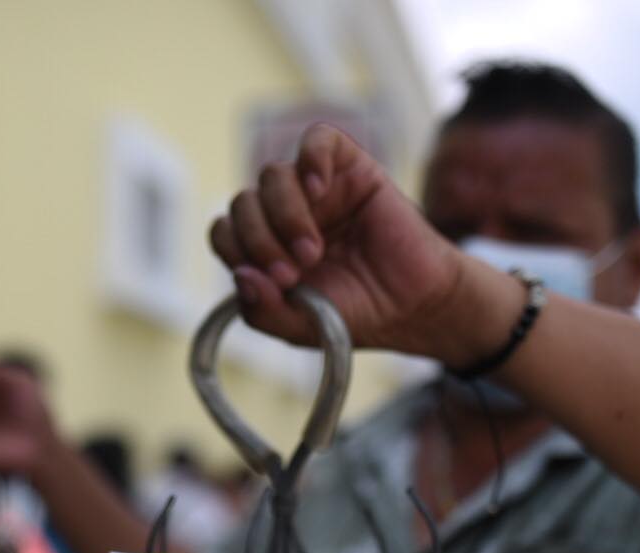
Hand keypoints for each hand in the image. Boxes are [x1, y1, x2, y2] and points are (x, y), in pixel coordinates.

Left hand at [210, 124, 472, 356]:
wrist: (413, 305)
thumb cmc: (357, 313)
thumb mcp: (299, 327)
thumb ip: (261, 310)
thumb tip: (240, 275)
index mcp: (265, 246)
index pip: (225, 232)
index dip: (238, 251)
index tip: (272, 282)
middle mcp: (284, 214)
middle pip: (243, 203)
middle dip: (259, 241)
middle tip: (293, 273)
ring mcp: (316, 189)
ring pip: (272, 176)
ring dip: (285, 216)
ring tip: (313, 252)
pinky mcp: (349, 168)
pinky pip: (317, 139)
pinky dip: (311, 160)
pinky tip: (319, 191)